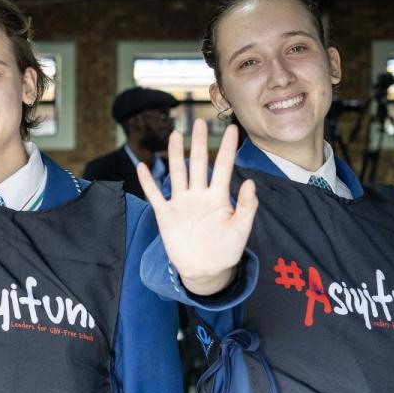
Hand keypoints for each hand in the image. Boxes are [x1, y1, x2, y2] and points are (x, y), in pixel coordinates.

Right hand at [137, 120, 256, 296]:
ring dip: (176, 155)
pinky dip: (148, 182)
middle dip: (199, 143)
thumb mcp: (241, 230)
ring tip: (175, 135)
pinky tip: (143, 167)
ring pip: (177, 173)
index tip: (232, 129)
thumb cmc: (226, 250)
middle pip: (198, 164)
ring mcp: (181, 203)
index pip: (223, 167)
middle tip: (199, 122)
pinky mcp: (165, 215)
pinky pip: (155, 195)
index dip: (227, 149)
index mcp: (218, 197)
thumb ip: (246, 207)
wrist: (205, 269)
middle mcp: (199, 195)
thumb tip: (250, 182)